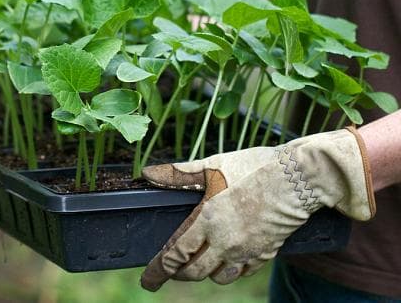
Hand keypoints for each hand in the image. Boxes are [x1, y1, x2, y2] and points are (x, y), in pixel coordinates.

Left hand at [140, 128, 374, 291]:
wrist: (298, 178)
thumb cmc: (254, 167)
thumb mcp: (212, 165)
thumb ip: (178, 174)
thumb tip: (147, 174)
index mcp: (208, 220)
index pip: (176, 254)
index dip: (158, 270)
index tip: (147, 280)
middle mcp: (225, 241)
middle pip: (195, 272)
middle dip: (178, 275)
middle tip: (169, 272)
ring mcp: (247, 250)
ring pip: (220, 277)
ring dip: (205, 273)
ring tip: (198, 263)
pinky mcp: (266, 253)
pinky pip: (243, 272)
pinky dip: (231, 270)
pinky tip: (228, 260)